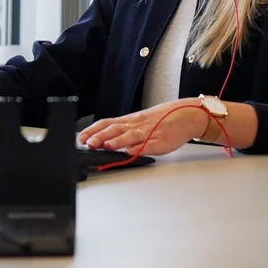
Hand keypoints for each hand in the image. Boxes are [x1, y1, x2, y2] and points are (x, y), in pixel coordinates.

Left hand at [77, 99, 210, 156]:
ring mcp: (149, 132)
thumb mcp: (140, 122)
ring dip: (117, 141)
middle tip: (88, 143)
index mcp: (130, 121)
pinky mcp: (161, 141)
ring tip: (106, 146)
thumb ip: (124, 130)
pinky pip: (148, 144)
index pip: (107, 123)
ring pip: (130, 136)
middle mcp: (137, 125)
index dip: (93, 130)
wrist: (187, 115)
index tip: (81, 138)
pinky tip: (131, 152)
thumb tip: (103, 139)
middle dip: (100, 136)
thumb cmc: (163, 120)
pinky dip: (139, 148)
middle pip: (115, 129)